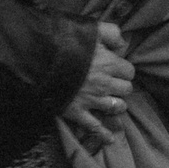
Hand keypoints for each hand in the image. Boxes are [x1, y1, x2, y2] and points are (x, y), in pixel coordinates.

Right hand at [60, 22, 133, 150]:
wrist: (39, 59)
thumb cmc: (65, 40)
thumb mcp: (91, 28)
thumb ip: (111, 32)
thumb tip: (122, 44)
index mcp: (110, 64)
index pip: (129, 71)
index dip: (122, 69)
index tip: (115, 67)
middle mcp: (105, 84)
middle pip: (126, 89)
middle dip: (120, 86)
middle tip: (111, 83)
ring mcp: (93, 101)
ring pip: (117, 107)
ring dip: (116, 104)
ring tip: (110, 101)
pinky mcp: (78, 113)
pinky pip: (95, 127)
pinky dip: (104, 134)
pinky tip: (110, 139)